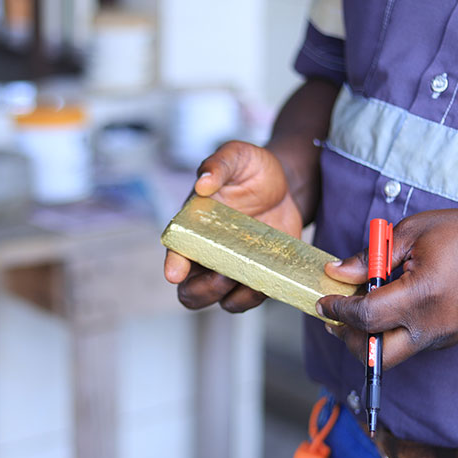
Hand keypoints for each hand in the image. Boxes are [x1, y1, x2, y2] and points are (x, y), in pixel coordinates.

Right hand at [164, 141, 303, 312]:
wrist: (285, 184)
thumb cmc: (252, 169)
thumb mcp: (237, 155)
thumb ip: (218, 163)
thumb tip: (204, 182)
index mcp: (192, 226)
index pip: (174, 251)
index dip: (172, 264)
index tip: (174, 272)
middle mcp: (207, 252)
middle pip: (190, 291)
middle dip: (203, 290)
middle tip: (223, 273)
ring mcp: (231, 268)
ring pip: (218, 301)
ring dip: (231, 296)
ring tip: (250, 276)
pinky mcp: (256, 275)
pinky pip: (250, 299)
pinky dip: (257, 296)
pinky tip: (269, 279)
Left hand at [317, 209, 457, 368]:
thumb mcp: (412, 232)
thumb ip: (370, 257)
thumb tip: (336, 272)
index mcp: (423, 296)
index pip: (366, 316)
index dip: (338, 309)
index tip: (323, 300)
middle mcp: (433, 326)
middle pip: (375, 356)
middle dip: (347, 340)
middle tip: (332, 318)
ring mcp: (443, 337)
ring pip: (392, 356)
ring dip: (367, 338)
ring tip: (356, 309)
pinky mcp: (449, 339)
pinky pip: (409, 345)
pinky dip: (388, 332)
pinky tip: (383, 308)